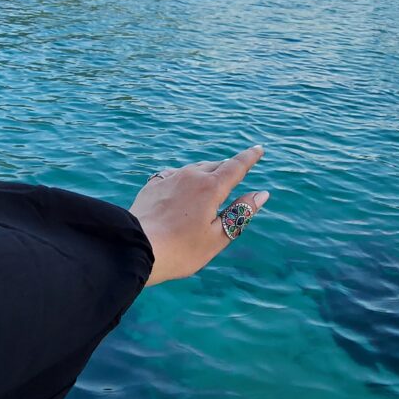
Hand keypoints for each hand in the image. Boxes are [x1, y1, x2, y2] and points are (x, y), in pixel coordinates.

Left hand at [129, 145, 269, 285]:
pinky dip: (186, 178)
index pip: (236, 166)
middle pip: (215, 165)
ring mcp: (170, 178)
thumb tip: (261, 194)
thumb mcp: (218, 236)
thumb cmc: (181, 250)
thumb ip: (240, 212)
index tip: (258, 149)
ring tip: (210, 184)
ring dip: (206, 173)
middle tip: (236, 173)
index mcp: (211, 187)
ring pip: (194, 168)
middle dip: (227, 168)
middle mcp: (191, 175)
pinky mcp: (153, 185)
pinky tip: (184, 188)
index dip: (249, 158)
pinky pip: (175, 175)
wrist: (137, 248)